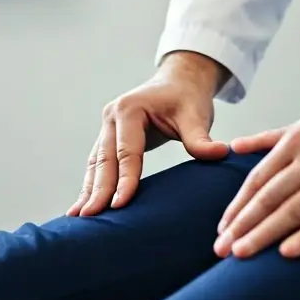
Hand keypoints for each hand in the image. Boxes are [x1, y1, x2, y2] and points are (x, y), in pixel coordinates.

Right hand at [68, 52, 229, 216]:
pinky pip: (98, 165)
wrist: (178, 82)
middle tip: (90, 217)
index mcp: (129, 109)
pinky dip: (91, 185)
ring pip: (95, 164)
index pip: (127, 151)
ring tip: (78, 217)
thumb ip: (201, 137)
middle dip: (97, 190)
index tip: (120, 205)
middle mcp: (112, 117)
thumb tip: (221, 152)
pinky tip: (83, 206)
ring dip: (88, 191)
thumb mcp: (195, 114)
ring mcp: (107, 128)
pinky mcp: (109, 139)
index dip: (125, 179)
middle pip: (104, 160)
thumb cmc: (187, 98)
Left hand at [214, 105, 299, 258]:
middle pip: (269, 199)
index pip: (258, 180)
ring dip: (264, 235)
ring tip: (242, 254)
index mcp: (295, 143)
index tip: (222, 227)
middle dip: (242, 226)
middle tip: (221, 248)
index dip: (238, 206)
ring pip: (292, 212)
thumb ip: (269, 138)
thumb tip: (235, 145)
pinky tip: (286, 253)